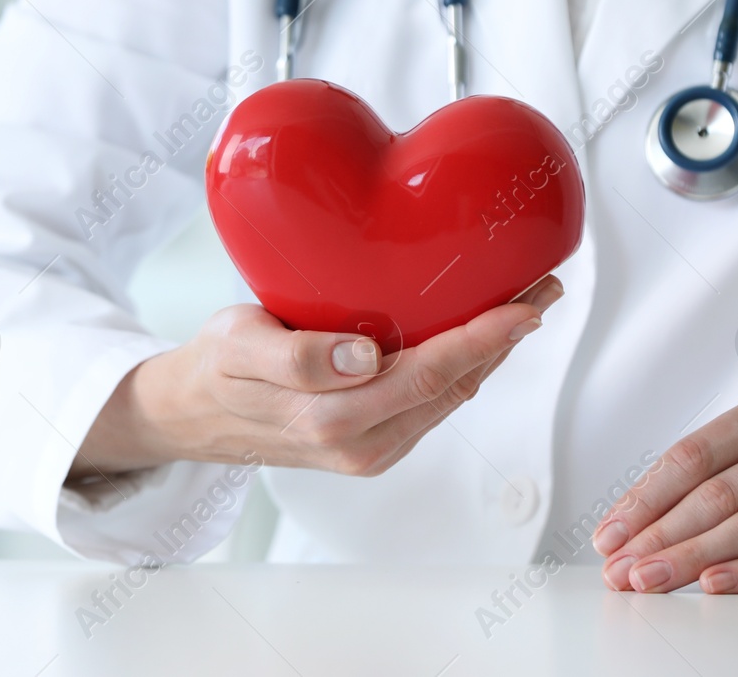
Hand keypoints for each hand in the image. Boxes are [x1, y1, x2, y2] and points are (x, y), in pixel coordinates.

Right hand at [73, 277, 563, 478]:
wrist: (196, 414)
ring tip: (521, 302)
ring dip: (492, 351)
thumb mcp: (238, 345)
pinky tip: (475, 334)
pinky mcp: (376, 444)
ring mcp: (373, 449)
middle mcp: (363, 444)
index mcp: (333, 419)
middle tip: (541, 287)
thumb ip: (297, 357)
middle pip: (456, 385)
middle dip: (505, 337)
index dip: (484, 337)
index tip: (523, 303)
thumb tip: (363, 358)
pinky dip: (463, 365)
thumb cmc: (216, 368)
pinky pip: (434, 401)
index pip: (430, 373)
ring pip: (451, 396)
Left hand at [596, 393, 737, 593]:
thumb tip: (628, 525)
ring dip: (692, 558)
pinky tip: (713, 584)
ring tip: (651, 580)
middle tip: (622, 568)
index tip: (608, 536)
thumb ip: (703, 480)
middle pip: (715, 495)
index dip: (644, 500)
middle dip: (659, 536)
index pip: (690, 457)